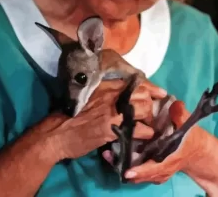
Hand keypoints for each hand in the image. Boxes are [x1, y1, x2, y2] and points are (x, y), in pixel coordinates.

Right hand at [42, 78, 166, 161]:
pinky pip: (138, 130)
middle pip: (143, 95)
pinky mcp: (113, 130)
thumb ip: (105, 92)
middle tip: (149, 112)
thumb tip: (122, 93)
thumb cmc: (70, 112)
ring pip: (144, 110)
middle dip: (150, 104)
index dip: (151, 87)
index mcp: (105, 86)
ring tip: (147, 124)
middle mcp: (112, 96)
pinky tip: (142, 136)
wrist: (57, 132)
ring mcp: (113, 113)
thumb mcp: (87, 95)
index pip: (135, 82)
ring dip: (148, 118)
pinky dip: (144, 133)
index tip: (161, 92)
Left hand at [111, 100, 206, 183]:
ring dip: (123, 166)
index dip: (141, 170)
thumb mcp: (188, 125)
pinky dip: (127, 166)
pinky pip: (139, 172)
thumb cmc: (191, 138)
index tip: (127, 170)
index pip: (155, 168)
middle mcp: (162, 169)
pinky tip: (113, 155)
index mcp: (170, 159)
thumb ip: (180, 116)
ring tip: (107, 155)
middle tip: (109, 156)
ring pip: (139, 175)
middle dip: (126, 167)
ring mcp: (157, 172)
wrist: (196, 151)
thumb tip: (176, 104)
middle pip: (142, 174)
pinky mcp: (152, 170)